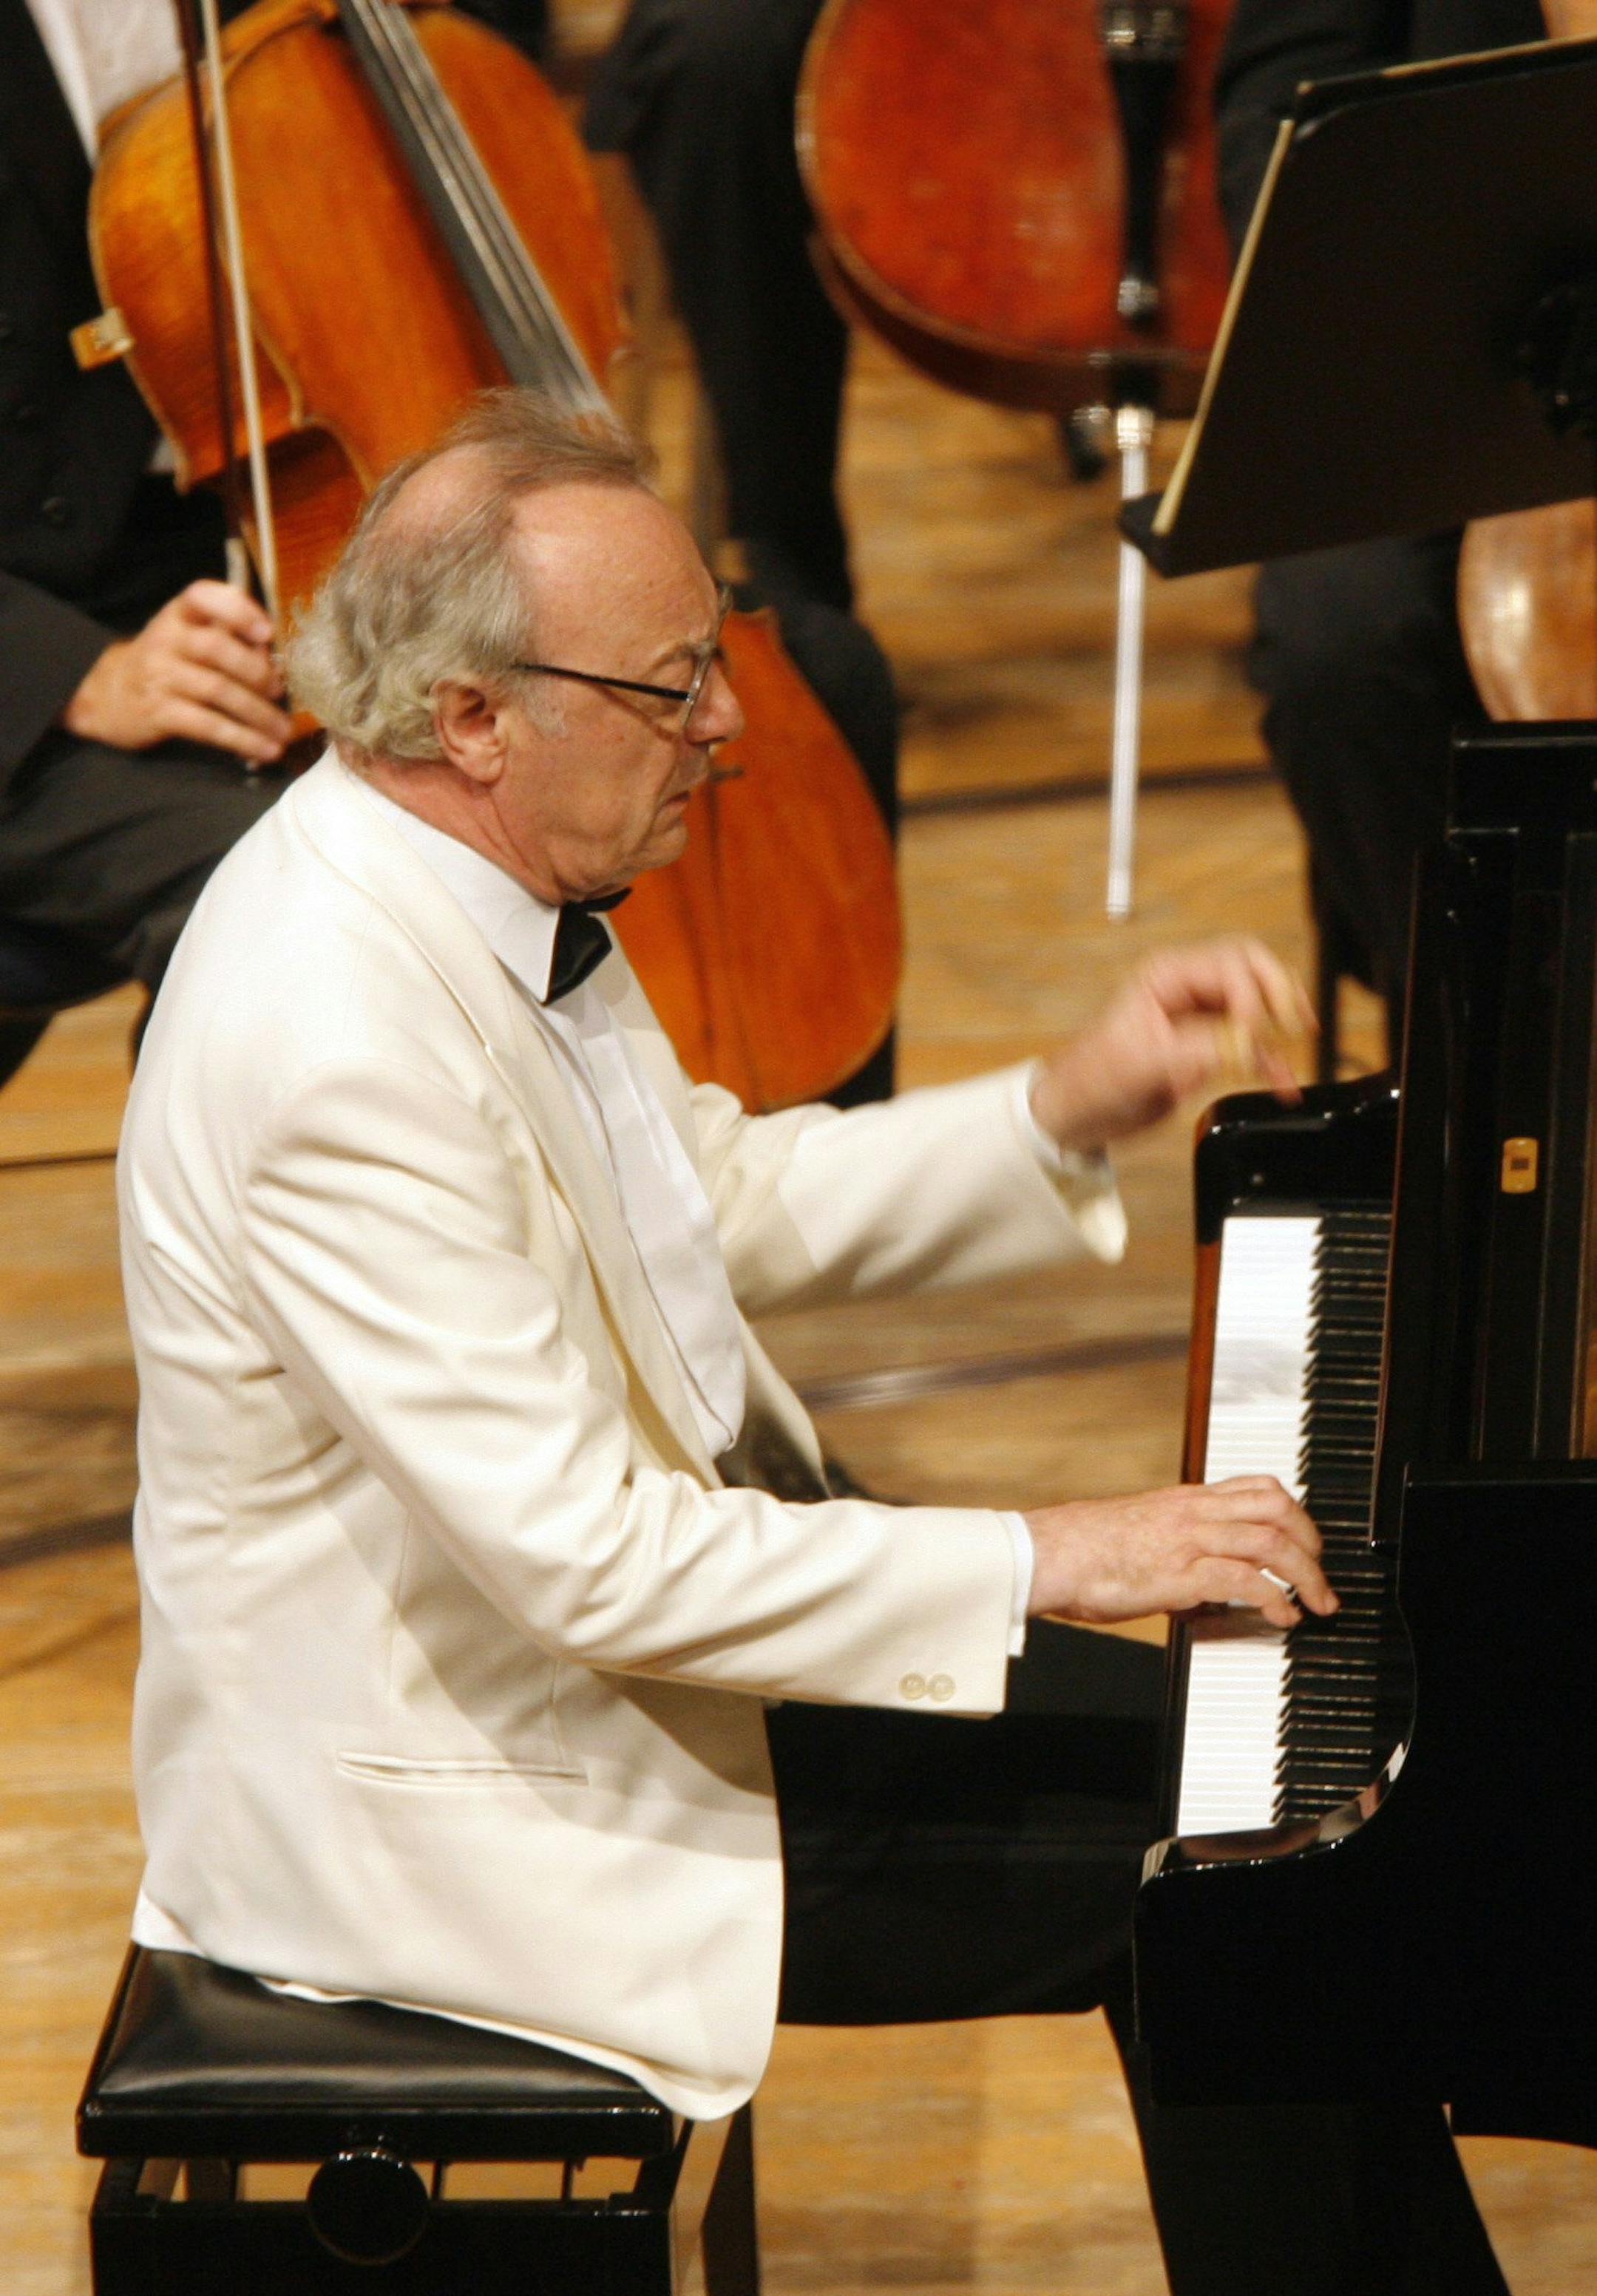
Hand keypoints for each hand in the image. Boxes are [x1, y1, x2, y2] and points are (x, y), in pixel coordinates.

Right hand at [61, 580, 290, 766]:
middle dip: (257, 671)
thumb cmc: (167, 662)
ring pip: (218, 690)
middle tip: (280, 691)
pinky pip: (207, 725)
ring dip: (259, 714)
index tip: (267, 632)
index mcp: (179, 614)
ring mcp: (159, 676)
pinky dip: (242, 739)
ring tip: (284, 731)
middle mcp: (166, 639)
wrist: (109, 694)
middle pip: (216, 647)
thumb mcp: (187, 636)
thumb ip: (229, 638)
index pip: (203, 596)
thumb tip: (276, 661)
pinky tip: (266, 749)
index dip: (238, 610)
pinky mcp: (158, 712)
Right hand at [1023, 1475, 1335, 1630]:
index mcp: (1187, 1500)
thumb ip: (1179, 1546)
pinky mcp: (1179, 1573)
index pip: (1260, 1488)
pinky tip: (1281, 1615)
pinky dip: (1274, 1598)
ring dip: (1306, 1575)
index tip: (1308, 1544)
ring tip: (1315, 1603)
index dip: (1296, 1514)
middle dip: (1313, 1543)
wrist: (1048, 1554)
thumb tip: (1201, 1579)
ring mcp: (1189, 1540)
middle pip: (1278, 1509)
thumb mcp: (1143, 1533)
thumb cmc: (1085, 1549)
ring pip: (1271, 1541)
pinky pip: (1244, 1579)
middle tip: (1321, 1577)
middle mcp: (1194, 1512)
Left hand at [1029, 937, 1313, 1153]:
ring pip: (1258, 1008)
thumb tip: (1243, 1045)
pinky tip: (1282, 1080)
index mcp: (1166, 977)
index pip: (1230, 965)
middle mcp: (1188, 990)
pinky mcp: (1207, 1050)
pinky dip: (1270, 1061)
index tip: (1253, 1033)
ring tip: (1296, 1050)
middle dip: (1278, 994)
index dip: (1251, 997)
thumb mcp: (1140, 1062)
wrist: (1076, 1114)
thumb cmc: (1089, 1078)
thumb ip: (1196, 1049)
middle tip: (1295, 1024)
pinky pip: (1251, 1047)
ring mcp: (1200, 1019)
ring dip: (1280, 1028)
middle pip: (1253, 972)